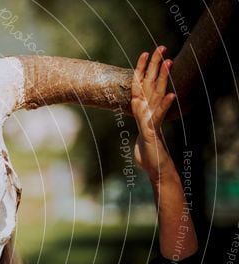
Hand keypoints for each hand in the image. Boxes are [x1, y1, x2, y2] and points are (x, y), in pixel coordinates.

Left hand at [132, 46, 176, 179]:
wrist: (157, 171)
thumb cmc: (148, 155)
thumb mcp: (139, 136)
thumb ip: (140, 124)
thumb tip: (138, 118)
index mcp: (146, 112)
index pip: (142, 87)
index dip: (142, 71)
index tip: (144, 54)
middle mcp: (151, 114)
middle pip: (152, 86)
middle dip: (155, 66)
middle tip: (161, 47)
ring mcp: (153, 122)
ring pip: (157, 97)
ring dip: (162, 79)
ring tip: (168, 62)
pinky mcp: (153, 133)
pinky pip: (158, 118)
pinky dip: (164, 108)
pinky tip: (171, 95)